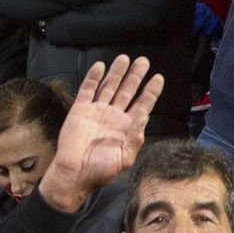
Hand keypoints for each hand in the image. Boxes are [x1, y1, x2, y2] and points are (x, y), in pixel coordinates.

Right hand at [36, 55, 162, 212]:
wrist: (74, 174)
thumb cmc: (101, 169)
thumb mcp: (125, 158)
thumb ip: (136, 138)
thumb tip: (145, 117)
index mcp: (127, 126)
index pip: (143, 104)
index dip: (151, 91)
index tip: (159, 78)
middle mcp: (114, 115)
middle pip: (127, 90)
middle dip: (135, 76)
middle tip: (143, 61)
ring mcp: (97, 111)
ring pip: (109, 87)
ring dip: (117, 73)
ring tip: (125, 58)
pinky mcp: (80, 110)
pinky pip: (88, 90)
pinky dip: (94, 78)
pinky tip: (101, 66)